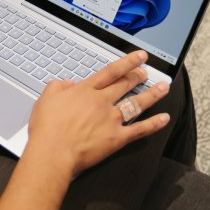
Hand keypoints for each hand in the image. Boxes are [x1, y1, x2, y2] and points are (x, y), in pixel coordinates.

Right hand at [26, 50, 169, 179]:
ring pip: (136, 103)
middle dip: (138, 76)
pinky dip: (154, 124)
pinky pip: (140, 129)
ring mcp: (111, 119)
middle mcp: (101, 102)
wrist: (53, 152)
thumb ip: (58, 86)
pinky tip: (164, 118)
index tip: (139, 57)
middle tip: (147, 72)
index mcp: (84, 91)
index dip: (127, 62)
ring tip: (163, 87)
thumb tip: (68, 83)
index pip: (110, 72)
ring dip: (152, 94)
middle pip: (125, 85)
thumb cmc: (47, 129)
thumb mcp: (46, 99)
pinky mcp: (117, 138)